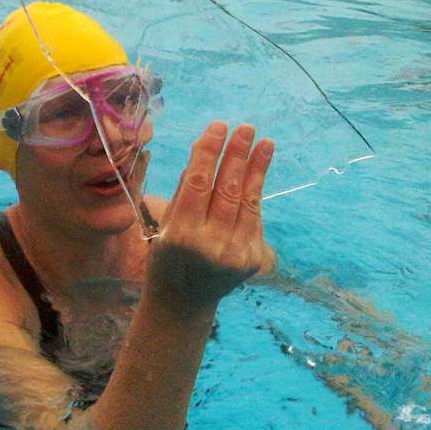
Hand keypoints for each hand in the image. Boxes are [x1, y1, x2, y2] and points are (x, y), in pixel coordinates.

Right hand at [148, 121, 274, 308]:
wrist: (183, 303)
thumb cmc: (166, 257)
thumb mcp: (166, 223)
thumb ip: (185, 188)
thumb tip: (205, 146)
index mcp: (181, 236)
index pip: (198, 184)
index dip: (209, 153)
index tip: (218, 126)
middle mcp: (211, 246)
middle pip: (227, 190)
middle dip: (237, 155)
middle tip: (246, 128)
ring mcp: (236, 254)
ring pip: (247, 202)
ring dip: (257, 169)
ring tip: (264, 143)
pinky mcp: (253, 259)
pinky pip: (254, 218)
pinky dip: (255, 193)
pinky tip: (258, 171)